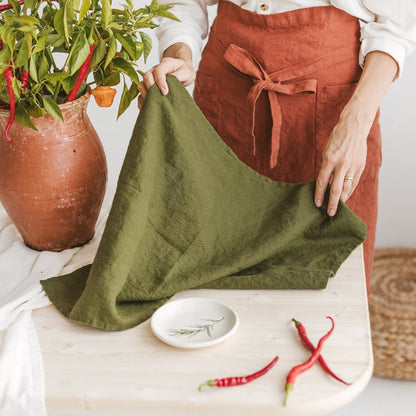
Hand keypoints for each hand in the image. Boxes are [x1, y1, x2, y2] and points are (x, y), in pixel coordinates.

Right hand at [137, 56, 195, 108]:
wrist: (182, 69)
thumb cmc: (184, 70)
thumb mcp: (186, 72)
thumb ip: (178, 76)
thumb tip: (170, 84)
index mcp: (166, 64)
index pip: (159, 71)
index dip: (160, 82)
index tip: (165, 92)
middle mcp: (155, 69)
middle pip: (147, 76)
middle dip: (150, 88)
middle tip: (158, 97)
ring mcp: (151, 76)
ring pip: (142, 83)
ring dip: (145, 93)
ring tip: (152, 102)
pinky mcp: (149, 84)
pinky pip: (142, 90)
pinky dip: (143, 98)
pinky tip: (147, 104)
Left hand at [314, 98, 373, 215]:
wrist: (354, 127)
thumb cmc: (336, 139)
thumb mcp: (326, 152)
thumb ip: (326, 168)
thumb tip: (325, 185)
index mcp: (330, 160)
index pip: (322, 182)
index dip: (319, 194)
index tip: (317, 204)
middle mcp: (341, 164)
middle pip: (336, 189)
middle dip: (332, 203)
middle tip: (329, 214)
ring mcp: (352, 166)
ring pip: (347, 188)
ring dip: (342, 200)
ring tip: (337, 209)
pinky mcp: (360, 166)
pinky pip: (353, 183)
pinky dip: (349, 192)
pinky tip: (344, 198)